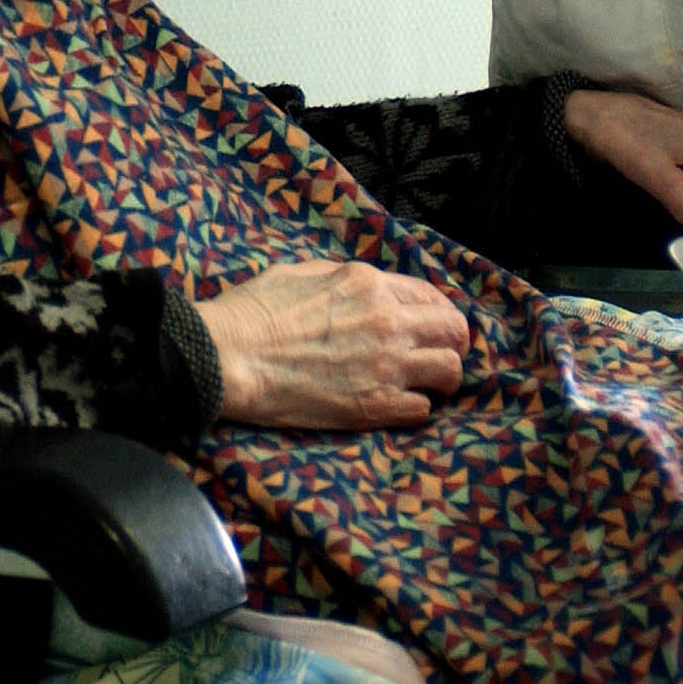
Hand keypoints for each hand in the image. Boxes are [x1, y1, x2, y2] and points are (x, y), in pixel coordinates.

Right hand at [195, 258, 469, 429]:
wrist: (228, 356)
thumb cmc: (253, 312)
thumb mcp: (304, 272)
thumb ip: (345, 280)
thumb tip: (364, 290)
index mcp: (369, 283)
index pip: (432, 295)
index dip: (437, 312)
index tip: (432, 326)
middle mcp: (387, 321)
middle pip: (454, 331)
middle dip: (452, 343)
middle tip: (440, 355)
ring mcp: (385, 365)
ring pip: (449, 372)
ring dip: (440, 378)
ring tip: (424, 384)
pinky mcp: (373, 406)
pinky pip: (422, 410)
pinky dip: (414, 407)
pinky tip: (395, 404)